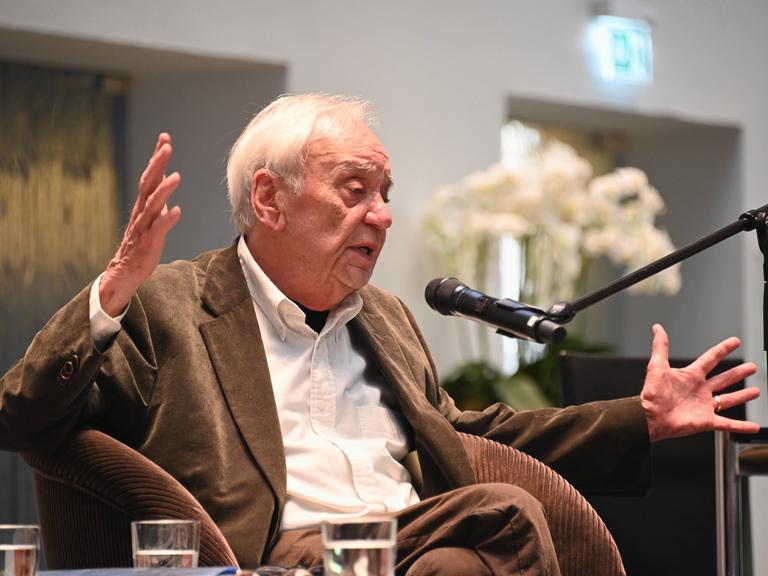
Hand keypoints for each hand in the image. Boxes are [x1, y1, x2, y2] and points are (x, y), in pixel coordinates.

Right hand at [100, 133, 181, 316]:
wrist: (126, 271)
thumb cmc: (142, 243)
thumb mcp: (152, 218)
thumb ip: (159, 201)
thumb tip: (167, 184)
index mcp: (144, 205)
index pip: (150, 176)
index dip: (156, 157)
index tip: (164, 138)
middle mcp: (142, 212)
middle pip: (148, 184)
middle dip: (157, 164)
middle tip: (166, 146)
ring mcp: (144, 227)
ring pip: (153, 205)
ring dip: (164, 190)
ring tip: (176, 177)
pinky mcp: (148, 243)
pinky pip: (158, 230)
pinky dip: (167, 220)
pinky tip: (177, 211)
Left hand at [640, 324, 760, 441]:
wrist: (649, 417)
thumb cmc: (651, 394)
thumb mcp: (657, 366)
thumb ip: (660, 347)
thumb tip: (657, 328)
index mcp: (690, 376)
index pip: (711, 358)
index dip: (723, 349)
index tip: (735, 342)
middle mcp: (699, 390)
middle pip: (723, 379)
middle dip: (738, 373)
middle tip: (752, 367)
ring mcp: (704, 406)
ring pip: (728, 399)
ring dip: (742, 396)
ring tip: (755, 391)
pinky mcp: (706, 421)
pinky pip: (727, 424)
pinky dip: (741, 426)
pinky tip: (753, 427)